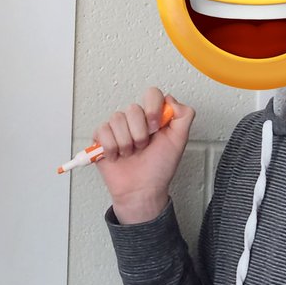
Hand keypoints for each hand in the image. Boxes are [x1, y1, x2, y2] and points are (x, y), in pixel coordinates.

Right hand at [93, 87, 194, 223]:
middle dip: (140, 134)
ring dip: (126, 143)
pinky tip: (117, 156)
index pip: (151, 94)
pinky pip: (102, 131)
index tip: (156, 128)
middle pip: (132, 109)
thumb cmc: (158, 169)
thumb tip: (171, 100)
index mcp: (153, 118)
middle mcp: (135, 120)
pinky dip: (111, 147)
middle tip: (143, 147)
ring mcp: (117, 128)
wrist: (141, 190)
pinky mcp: (101, 138)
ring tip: (130, 153)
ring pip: (116, 119)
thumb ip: (183, 116)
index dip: (152, 109)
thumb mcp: (179, 142)